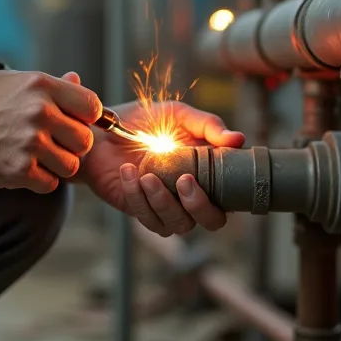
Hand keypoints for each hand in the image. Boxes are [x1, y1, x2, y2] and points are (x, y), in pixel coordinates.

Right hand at [0, 69, 100, 193]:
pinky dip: (39, 182)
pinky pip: (50, 184)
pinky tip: (22, 171)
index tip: (73, 124)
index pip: (92, 105)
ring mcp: (31, 142)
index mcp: (41, 85)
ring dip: (56, 167)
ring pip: (71, 166)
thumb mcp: (9, 82)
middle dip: (71, 147)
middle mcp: (41, 111)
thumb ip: (48, 83)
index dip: (86, 119)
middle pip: (85, 140)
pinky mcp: (20, 169)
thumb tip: (77, 79)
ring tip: (35, 159)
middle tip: (52, 145)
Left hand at [80, 100, 245, 235]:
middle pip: (209, 221)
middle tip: (183, 180)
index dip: (229, 199)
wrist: (103, 127)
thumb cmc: (144, 121)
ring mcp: (163, 206)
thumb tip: (238, 138)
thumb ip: (208, 125)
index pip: (228, 201)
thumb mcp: (178, 115)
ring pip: (175, 224)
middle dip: (199, 206)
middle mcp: (188, 196)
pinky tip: (128, 172)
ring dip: (163, 202)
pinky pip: (143, 215)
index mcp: (205, 176)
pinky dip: (136, 194)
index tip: (216, 176)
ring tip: (147, 175)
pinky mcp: (137, 209)